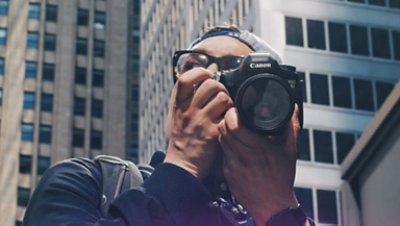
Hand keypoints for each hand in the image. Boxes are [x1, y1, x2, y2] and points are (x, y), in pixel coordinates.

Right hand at [164, 68, 233, 179]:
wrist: (181, 166)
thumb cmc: (180, 139)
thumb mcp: (176, 115)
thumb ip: (187, 95)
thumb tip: (206, 72)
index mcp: (177, 105)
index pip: (185, 79)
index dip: (199, 72)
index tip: (207, 75)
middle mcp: (188, 111)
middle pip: (210, 84)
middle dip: (220, 87)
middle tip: (221, 96)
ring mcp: (200, 121)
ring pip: (222, 97)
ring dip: (228, 101)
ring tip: (226, 109)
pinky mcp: (213, 132)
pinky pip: (229, 114)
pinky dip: (232, 115)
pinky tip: (229, 121)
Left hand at [219, 106, 300, 225]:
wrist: (273, 206)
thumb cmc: (282, 178)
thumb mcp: (290, 151)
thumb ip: (291, 127)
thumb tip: (294, 108)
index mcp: (258, 148)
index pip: (233, 125)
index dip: (232, 114)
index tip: (237, 110)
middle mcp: (242, 156)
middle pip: (223, 129)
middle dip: (227, 120)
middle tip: (235, 117)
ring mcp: (232, 165)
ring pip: (221, 140)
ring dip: (225, 132)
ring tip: (236, 131)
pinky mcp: (226, 173)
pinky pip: (222, 154)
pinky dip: (227, 147)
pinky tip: (236, 147)